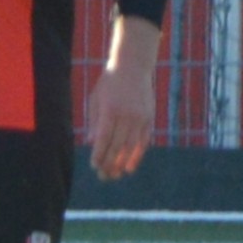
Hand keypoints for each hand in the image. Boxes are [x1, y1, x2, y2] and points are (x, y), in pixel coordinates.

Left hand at [84, 45, 157, 181]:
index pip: (104, 138)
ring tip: (115, 175)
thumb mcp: (96, 98)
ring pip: (131, 147)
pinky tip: (130, 167)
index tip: (94, 166)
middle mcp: (126, 115)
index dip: (99, 154)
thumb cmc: (110, 83)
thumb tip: (93, 143)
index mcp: (110, 110)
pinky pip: (143, 141)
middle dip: (109, 163)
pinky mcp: (149, 118)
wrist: (133, 66)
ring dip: (122, 163)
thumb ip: (95, 121)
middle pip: (117, 146)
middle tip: (103, 176)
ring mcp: (139, 117)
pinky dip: (137, 156)